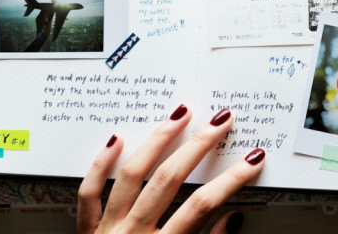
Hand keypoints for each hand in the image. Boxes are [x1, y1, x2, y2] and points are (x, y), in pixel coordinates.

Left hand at [78, 105, 264, 233]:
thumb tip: (232, 221)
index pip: (202, 206)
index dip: (230, 179)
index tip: (252, 160)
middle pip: (168, 179)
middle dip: (198, 146)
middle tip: (220, 122)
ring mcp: (106, 231)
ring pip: (130, 175)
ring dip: (157, 140)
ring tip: (179, 116)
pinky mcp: (85, 231)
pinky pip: (88, 192)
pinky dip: (100, 164)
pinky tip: (117, 139)